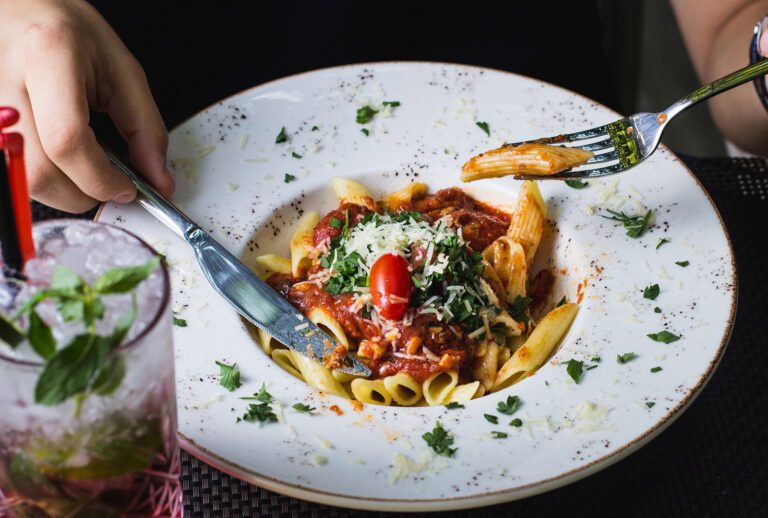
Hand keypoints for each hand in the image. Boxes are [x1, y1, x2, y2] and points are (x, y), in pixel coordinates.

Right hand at [0, 0, 173, 212]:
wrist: (17, 6)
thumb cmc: (68, 32)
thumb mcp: (121, 71)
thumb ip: (145, 130)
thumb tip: (158, 183)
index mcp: (47, 55)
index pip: (68, 141)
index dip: (101, 178)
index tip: (128, 188)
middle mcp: (3, 78)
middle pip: (39, 171)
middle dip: (84, 192)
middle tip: (108, 182)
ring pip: (22, 179)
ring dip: (63, 190)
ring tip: (83, 165)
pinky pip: (12, 170)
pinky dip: (41, 178)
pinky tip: (58, 159)